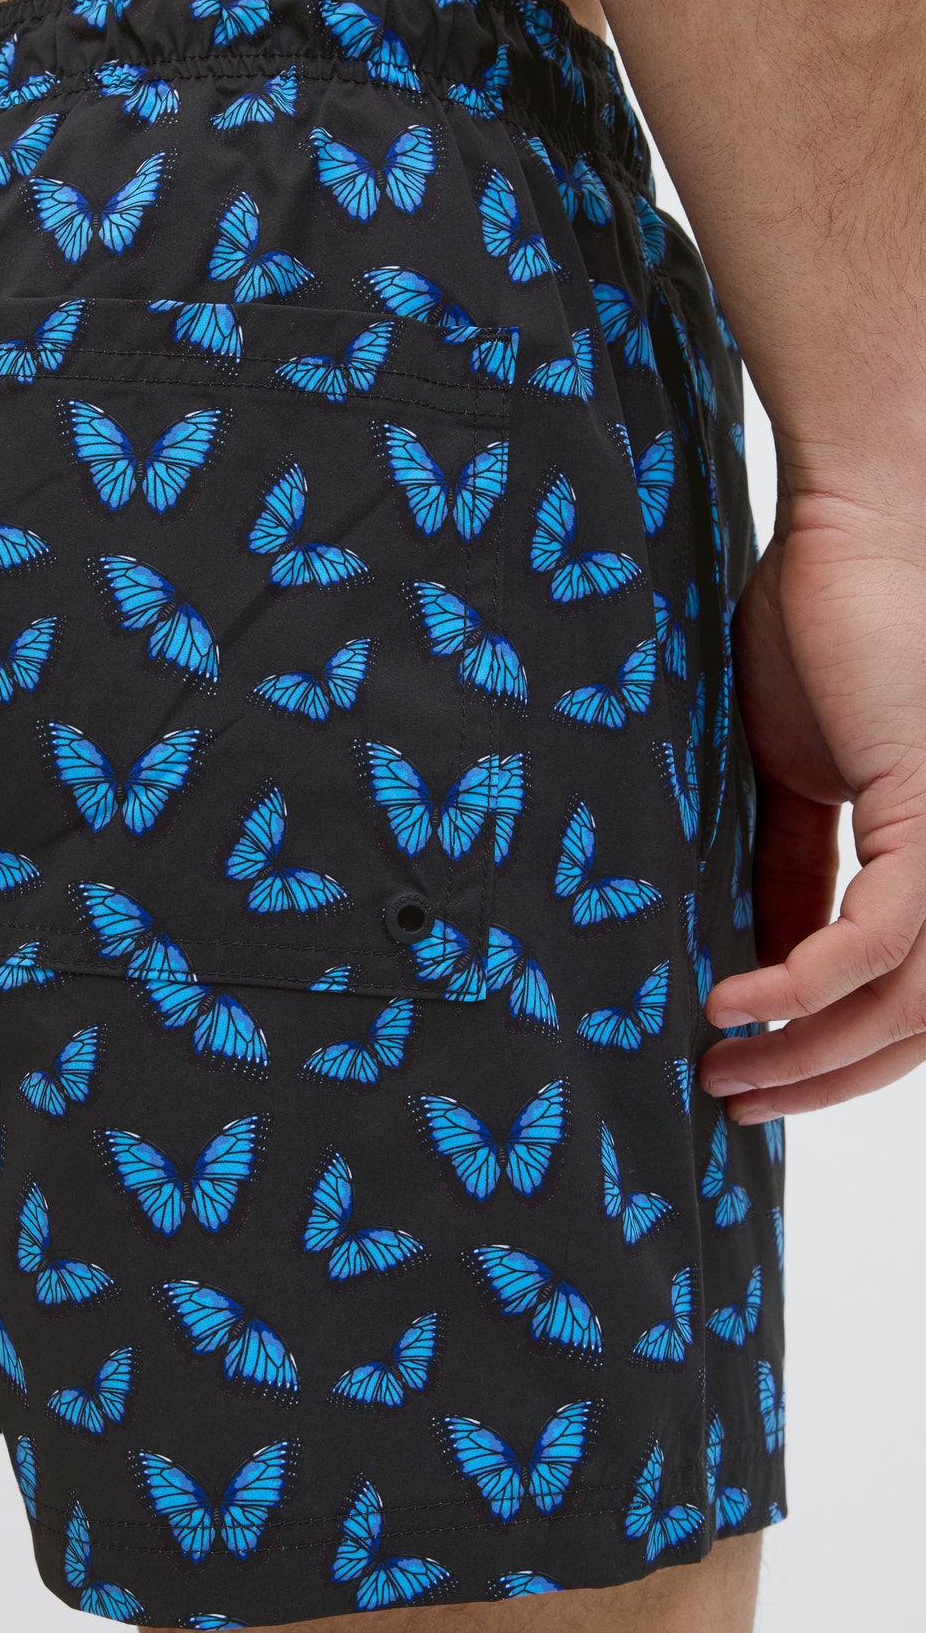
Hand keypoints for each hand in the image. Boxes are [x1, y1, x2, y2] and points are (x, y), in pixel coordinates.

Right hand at [699, 477, 925, 1120]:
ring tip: (726, 1074)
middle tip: (733, 1102)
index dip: (836, 1054)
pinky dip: (804, 986)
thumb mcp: (792, 782)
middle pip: (918, 1023)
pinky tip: (734, 1005)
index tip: (751, 1077)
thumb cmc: (822, 632)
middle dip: (823, 1079)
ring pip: (907, 1002)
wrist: (851, 530)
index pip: (906, 993)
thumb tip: (760, 962)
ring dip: (810, 1055)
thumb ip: (790, 873)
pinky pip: (878, 941)